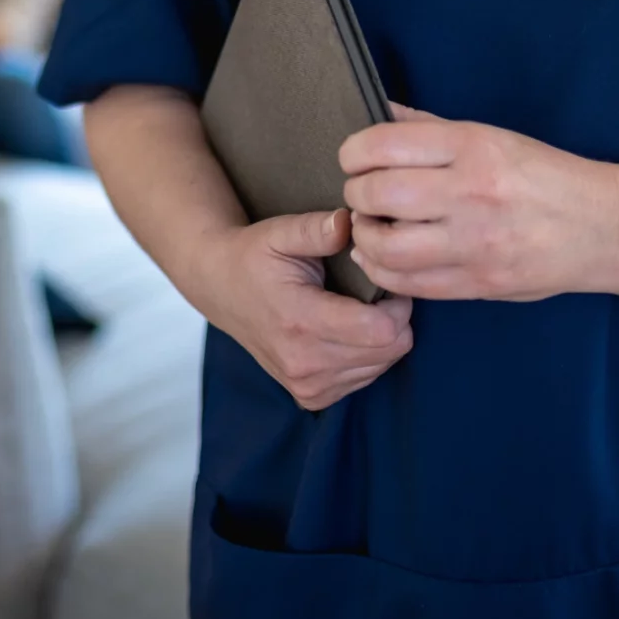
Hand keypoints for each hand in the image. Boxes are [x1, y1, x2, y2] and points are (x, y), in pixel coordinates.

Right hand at [195, 209, 412, 411]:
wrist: (221, 289)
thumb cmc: (254, 257)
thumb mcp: (280, 232)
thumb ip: (317, 229)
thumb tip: (350, 222)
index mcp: (301, 321)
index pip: (382, 330)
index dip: (398, 303)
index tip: (384, 280)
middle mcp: (305, 362)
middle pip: (389, 350)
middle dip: (395, 318)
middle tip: (375, 292)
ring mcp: (307, 385)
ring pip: (382, 366)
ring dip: (381, 338)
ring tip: (358, 309)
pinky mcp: (311, 396)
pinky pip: (365, 380)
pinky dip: (367, 355)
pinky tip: (346, 331)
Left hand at [341, 104, 618, 301]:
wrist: (601, 227)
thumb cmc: (543, 175)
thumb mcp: (490, 136)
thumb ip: (428, 127)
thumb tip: (376, 110)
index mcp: (472, 147)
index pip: (382, 145)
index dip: (353, 153)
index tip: (355, 159)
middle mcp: (471, 193)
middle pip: (377, 194)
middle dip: (357, 194)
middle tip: (364, 194)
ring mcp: (475, 243)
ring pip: (386, 247)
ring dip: (365, 237)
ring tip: (372, 228)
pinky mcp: (478, 284)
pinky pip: (409, 284)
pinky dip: (383, 272)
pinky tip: (383, 257)